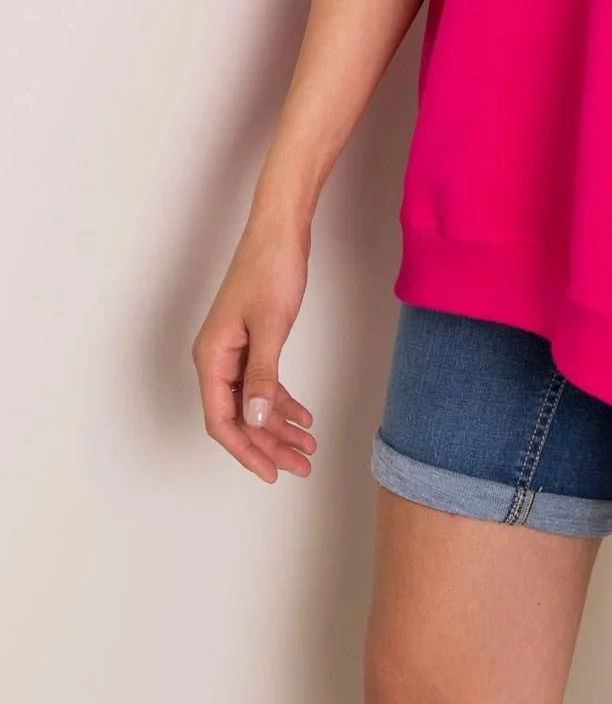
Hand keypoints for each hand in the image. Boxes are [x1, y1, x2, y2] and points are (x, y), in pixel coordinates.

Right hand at [192, 222, 316, 482]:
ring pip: (253, 402)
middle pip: (239, 416)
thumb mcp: (270, 326)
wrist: (280, 231)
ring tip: (307, 447)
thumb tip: (254, 419)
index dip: (246, 450)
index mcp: (212, 357)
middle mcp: (218, 358)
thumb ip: (261, 376)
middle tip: (301, 464)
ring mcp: (235, 350)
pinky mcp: (252, 341)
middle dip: (269, 444)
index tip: (271, 472)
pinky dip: (282, 401)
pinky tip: (303, 416)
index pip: (222, 420)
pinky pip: (263, 383)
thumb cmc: (271, 270)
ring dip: (278, 426)